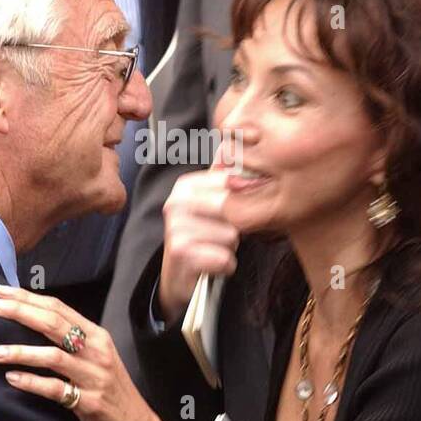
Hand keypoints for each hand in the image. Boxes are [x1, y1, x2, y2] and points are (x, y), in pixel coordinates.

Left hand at [0, 286, 165, 420]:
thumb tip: (35, 323)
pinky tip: (11, 379)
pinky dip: (31, 383)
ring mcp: (93, 376)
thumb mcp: (97, 358)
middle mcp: (96, 351)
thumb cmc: (110, 390)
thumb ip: (72, 341)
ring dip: (20, 352)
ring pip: (53, 356)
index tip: (1, 292)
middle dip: (20, 313)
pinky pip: (55, 389)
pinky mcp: (88, 402)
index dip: (29, 298)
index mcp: (97, 336)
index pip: (59, 309)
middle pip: (54, 325)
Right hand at [159, 167, 239, 319]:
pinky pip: (224, 258)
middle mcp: (176, 202)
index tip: (233, 215)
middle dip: (236, 227)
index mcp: (185, 186)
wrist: (179, 275)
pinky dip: (225, 265)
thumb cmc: (203, 236)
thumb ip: (226, 178)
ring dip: (230, 247)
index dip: (243, 202)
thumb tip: (236, 146)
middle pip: (234, 210)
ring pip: (231, 236)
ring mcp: (176, 227)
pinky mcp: (180, 253)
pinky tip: (212, 264)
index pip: (232, 184)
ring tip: (214, 249)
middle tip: (222, 234)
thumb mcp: (214, 205)